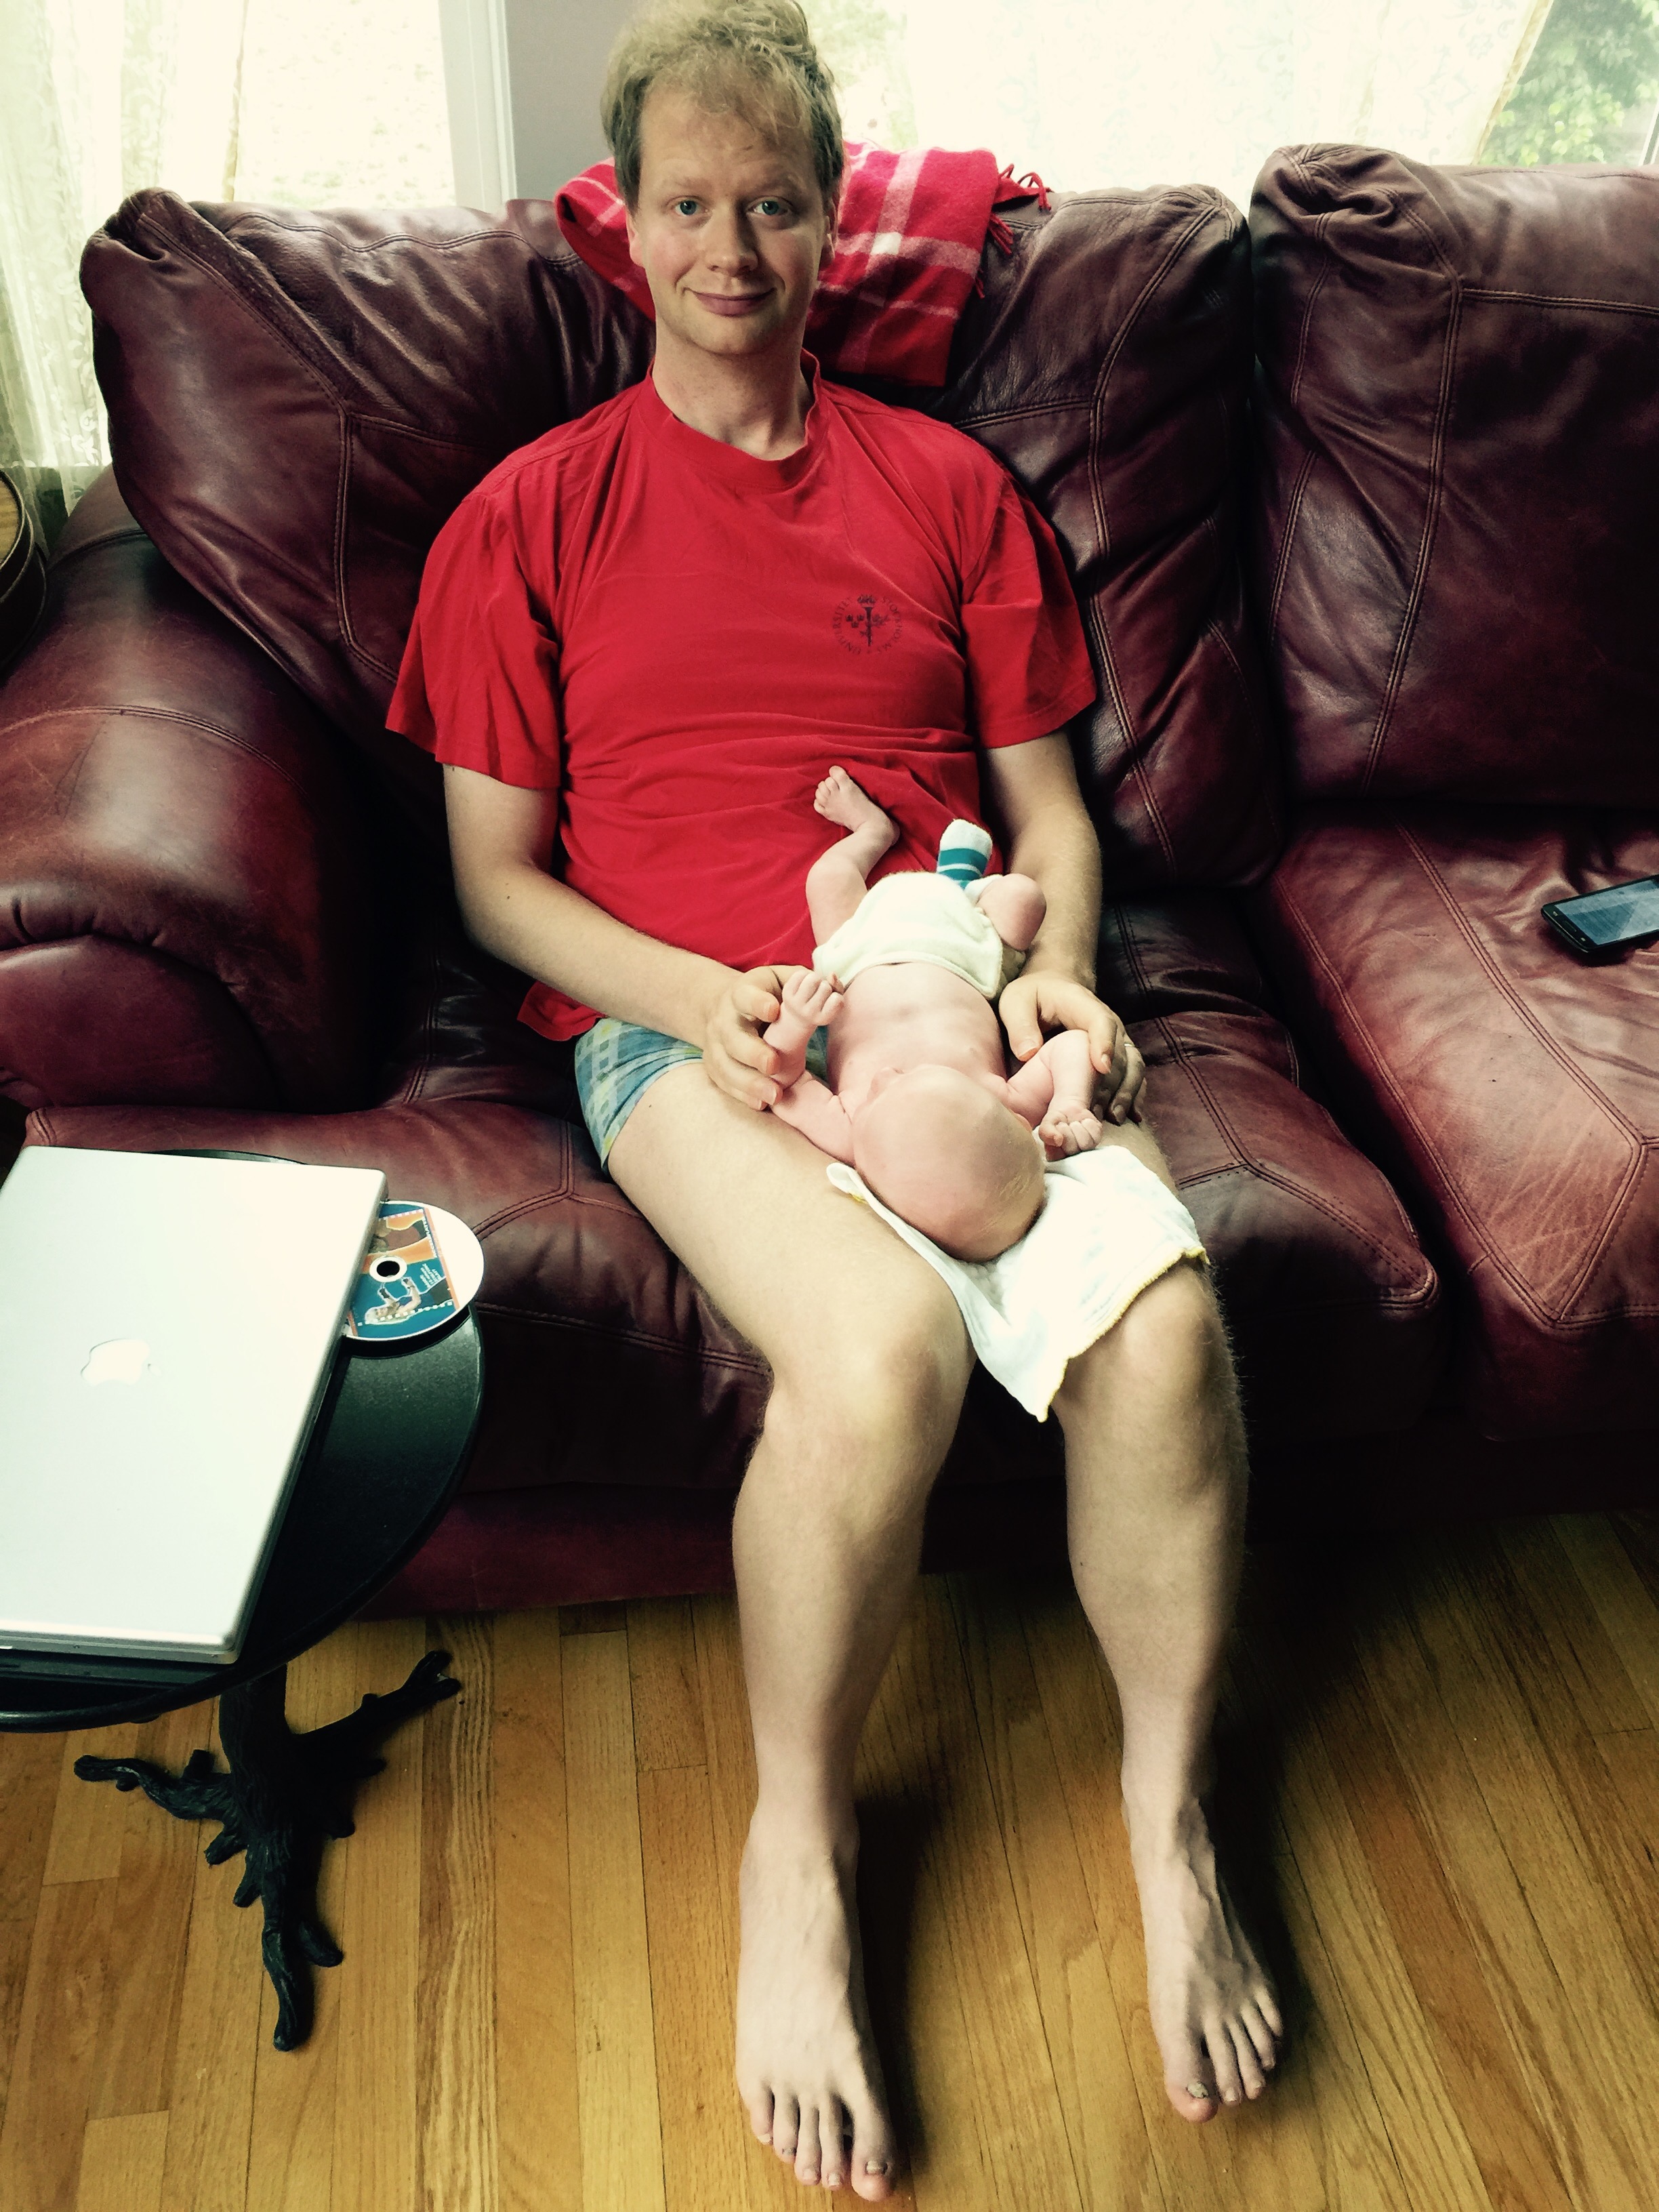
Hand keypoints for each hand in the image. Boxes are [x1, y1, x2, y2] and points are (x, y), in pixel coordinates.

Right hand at [700, 965, 795, 1109]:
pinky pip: (724, 1082)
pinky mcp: (715, 1066)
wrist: (724, 1009)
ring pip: (726, 1065)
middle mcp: (725, 1020)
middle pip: (732, 1036)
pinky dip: (741, 1095)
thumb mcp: (779, 979)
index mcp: (741, 994)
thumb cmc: (763, 994)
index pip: (745, 996)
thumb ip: (803, 981)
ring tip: (774, 1095)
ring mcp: (716, 1045)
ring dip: (749, 1082)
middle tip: (774, 1064)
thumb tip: (831, 983)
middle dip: (752, 1052)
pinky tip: (761, 1104)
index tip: (773, 1011)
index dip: (756, 1003)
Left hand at [780, 968, 843, 1029]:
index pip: (837, 1000)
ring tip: (813, 985)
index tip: (831, 1000)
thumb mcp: (834, 1001)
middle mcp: (809, 1013)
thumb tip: (831, 974)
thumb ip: (838, 987)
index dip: (836, 995)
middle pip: (825, 986)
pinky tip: (804, 983)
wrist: (797, 1016)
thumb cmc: (821, 1006)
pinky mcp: (786, 994)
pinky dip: (805, 974)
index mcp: (823, 1018)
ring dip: (816, 978)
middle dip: (826, 985)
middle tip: (820, 992)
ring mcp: (796, 1004)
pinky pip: (800, 974)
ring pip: (813, 978)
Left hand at [1000, 972, 1145, 1124]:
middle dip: (1111, 1082)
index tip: (1101, 1067)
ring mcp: (1117, 1040)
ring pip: (1132, 1066)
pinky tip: (1128, 1118)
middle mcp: (1108, 1022)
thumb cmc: (1032, 997)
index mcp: (1082, 1004)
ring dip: (1126, 1092)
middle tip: (1096, 1110)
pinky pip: (1133, 1075)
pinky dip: (1132, 1096)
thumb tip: (1029, 1053)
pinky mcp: (1119, 1056)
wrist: (1054, 989)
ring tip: (1113, 1118)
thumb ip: (1020, 1024)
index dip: (1103, 1043)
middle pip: (1119, 1051)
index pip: (1100, 1021)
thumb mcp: (1016, 1002)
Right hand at [1038, 1101, 1103, 1158]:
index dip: (1058, 1138)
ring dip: (1078, 1127)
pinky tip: (1083, 1122)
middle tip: (1065, 1126)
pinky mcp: (1096, 1139)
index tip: (1056, 1128)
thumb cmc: (1056, 1119)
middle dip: (1067, 1131)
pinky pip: (1095, 1133)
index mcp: (1056, 1157)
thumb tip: (1057, 1140)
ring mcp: (1085, 1149)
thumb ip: (1046, 1132)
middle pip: (1073, 1149)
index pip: (1058, 1155)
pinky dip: (1088, 1123)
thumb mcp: (1047, 1123)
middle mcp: (1072, 1157)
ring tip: (1074, 1124)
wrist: (1068, 1108)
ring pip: (1085, 1143)